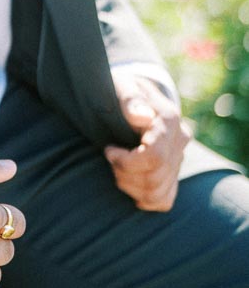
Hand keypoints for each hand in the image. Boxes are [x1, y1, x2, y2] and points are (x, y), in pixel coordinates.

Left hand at [105, 74, 190, 211]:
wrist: (130, 95)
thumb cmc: (119, 89)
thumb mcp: (120, 86)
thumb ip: (130, 100)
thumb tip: (142, 116)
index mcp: (169, 119)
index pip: (155, 156)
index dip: (127, 161)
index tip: (108, 150)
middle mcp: (180, 140)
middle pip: (155, 178)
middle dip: (124, 174)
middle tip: (109, 158)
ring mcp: (179, 158)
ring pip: (158, 193)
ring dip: (130, 187)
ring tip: (117, 168)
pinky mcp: (174, 172)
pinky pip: (165, 200)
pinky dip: (145, 199)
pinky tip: (130, 185)